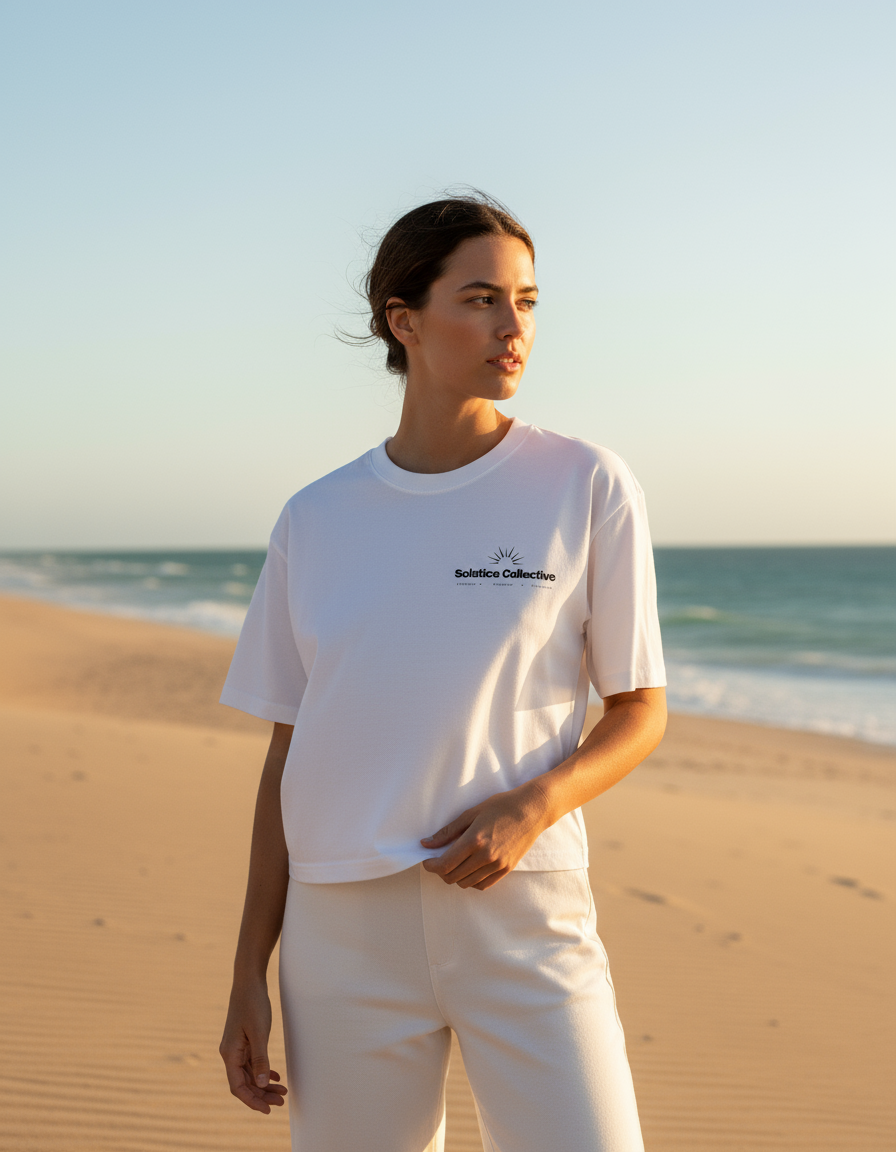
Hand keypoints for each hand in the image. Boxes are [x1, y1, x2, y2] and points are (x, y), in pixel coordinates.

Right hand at [220, 978, 287, 1113]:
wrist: (249, 981)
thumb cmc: (253, 1004)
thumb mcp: (260, 1032)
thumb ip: (261, 1059)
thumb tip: (262, 1084)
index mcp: (230, 1053)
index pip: (238, 1086)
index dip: (252, 1100)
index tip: (268, 1110)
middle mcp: (230, 1053)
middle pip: (244, 1083)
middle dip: (261, 1095)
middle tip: (281, 1101)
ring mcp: (236, 1047)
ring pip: (249, 1074)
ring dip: (264, 1085)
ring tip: (282, 1092)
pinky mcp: (244, 1041)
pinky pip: (251, 1063)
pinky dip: (263, 1072)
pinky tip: (275, 1077)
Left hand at [420, 782, 550, 890]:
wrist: (532, 810)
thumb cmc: (501, 806)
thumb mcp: (471, 813)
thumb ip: (448, 831)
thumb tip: (427, 844)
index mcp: (474, 840)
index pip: (445, 864)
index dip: (430, 866)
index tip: (426, 861)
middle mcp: (485, 856)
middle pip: (452, 876)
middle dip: (440, 871)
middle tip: (438, 861)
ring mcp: (497, 865)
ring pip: (466, 883)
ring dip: (455, 877)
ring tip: (454, 864)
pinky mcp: (506, 869)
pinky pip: (482, 885)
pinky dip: (471, 881)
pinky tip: (469, 869)